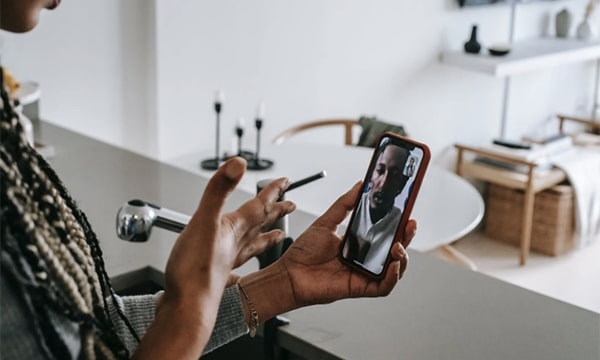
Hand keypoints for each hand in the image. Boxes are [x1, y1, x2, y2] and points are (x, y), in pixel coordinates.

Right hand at [165, 157, 295, 298]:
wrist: (187, 306)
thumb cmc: (194, 270)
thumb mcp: (204, 219)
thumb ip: (219, 190)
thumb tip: (238, 164)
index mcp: (234, 229)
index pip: (260, 205)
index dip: (273, 191)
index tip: (286, 182)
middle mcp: (235, 245)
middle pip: (261, 224)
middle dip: (276, 212)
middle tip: (291, 204)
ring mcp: (227, 262)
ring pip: (252, 246)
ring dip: (265, 237)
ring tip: (276, 235)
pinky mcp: (216, 278)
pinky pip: (234, 270)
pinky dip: (240, 268)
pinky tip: (239, 274)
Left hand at [278, 181, 414, 306]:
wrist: (289, 274)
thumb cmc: (303, 253)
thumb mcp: (326, 222)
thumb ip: (344, 204)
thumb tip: (359, 185)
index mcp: (358, 243)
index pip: (385, 234)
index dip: (399, 225)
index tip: (406, 211)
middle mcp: (363, 259)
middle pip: (395, 250)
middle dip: (407, 238)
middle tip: (410, 224)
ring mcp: (363, 274)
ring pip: (395, 270)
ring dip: (403, 258)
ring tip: (398, 245)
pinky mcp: (360, 288)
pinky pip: (384, 287)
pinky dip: (392, 277)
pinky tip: (393, 265)